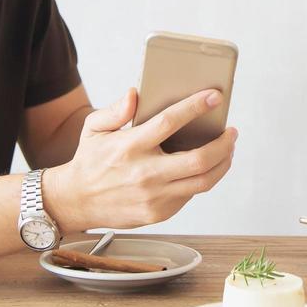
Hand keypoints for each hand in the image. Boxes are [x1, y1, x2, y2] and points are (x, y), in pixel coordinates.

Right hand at [45, 87, 236, 231]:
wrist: (75, 202)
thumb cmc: (89, 161)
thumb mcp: (93, 128)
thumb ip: (116, 109)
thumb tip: (136, 93)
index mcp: (130, 146)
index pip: (169, 122)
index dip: (195, 107)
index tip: (215, 96)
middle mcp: (145, 173)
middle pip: (199, 159)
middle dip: (224, 144)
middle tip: (232, 132)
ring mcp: (153, 197)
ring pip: (203, 182)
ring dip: (223, 164)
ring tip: (228, 150)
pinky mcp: (158, 213)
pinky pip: (190, 195)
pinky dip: (203, 179)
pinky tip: (207, 167)